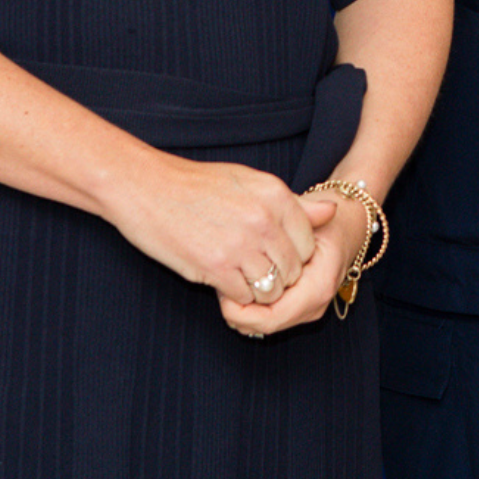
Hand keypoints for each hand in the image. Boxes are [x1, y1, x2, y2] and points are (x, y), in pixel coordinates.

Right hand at [100, 156, 323, 311]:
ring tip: (238, 275)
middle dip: (279, 276)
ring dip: (258, 289)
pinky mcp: (216, 267)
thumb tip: (332, 212)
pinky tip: (221, 279)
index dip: (294, 255)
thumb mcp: (249, 181)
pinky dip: (235, 295)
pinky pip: (244, 296)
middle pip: (293, 269)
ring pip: (272, 288)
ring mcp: (241, 245)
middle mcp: (264, 220)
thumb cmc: (195, 185)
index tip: (272, 254)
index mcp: (275, 195)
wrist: (146, 188)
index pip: (308, 243)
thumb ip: (291, 202)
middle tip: (253, 268)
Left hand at [215, 191, 367, 336]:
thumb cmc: (326, 220)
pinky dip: (249, 307)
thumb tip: (256, 249)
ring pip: (262, 326)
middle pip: (263, 326)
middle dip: (236, 311)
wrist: (348, 227)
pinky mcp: (300, 308)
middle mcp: (315, 304)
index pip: (272, 317)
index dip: (242, 309)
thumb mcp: (306, 217)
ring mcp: (309, 309)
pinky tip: (239, 284)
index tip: (223, 286)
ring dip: (240, 310)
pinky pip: (267, 318)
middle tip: (219, 284)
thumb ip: (284, 230)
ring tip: (227, 282)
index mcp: (319, 285)